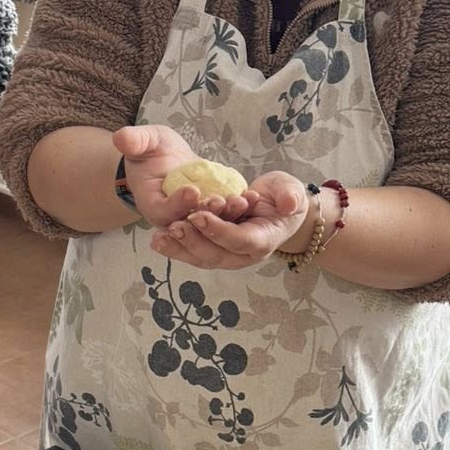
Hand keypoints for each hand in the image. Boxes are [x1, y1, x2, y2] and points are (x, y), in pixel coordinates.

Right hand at [111, 125, 249, 228]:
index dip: (178, 202)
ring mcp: (195, 217)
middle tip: (221, 200)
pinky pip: (225, 214)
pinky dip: (238, 207)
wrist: (166, 161)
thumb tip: (121, 137)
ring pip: (211, 221)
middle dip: (207, 212)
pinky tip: (252, 197)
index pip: (164, 210)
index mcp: (153, 206)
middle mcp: (175, 218)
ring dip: (228, 213)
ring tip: (242, 201)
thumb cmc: (150, 151)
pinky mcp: (212, 212)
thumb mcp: (143, 142)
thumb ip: (134, 141)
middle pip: (190, 222)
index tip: (192, 189)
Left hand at [149, 171, 310, 270]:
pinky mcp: (215, 251)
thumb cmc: (284, 196)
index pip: (240, 241)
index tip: (198, 216)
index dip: (219, 231)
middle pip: (217, 255)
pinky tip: (158, 238)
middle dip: (194, 242)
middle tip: (174, 226)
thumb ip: (291, 196)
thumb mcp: (291, 190)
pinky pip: (194, 253)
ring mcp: (229, 256)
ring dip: (179, 249)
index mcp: (264, 241)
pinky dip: (176, 247)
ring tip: (158, 237)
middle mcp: (245, 255)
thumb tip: (290, 204)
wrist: (277, 208)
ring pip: (202, 258)